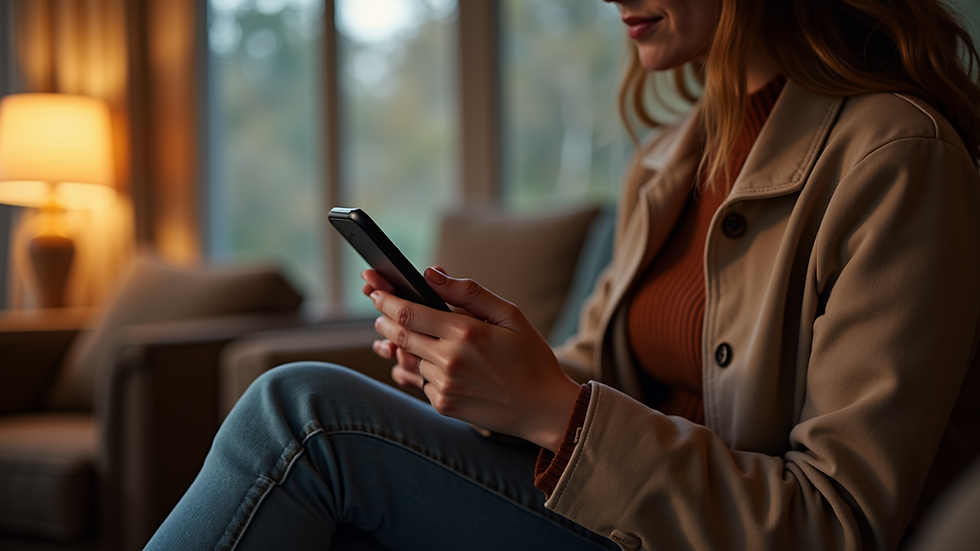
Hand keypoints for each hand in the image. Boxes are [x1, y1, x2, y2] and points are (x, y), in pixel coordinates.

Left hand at [367, 267, 581, 450]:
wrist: (543, 409)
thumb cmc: (530, 357)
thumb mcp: (509, 315)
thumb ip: (468, 292)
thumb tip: (431, 274)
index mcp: (466, 333)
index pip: (409, 312)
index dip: (386, 299)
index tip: (374, 289)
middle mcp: (449, 360)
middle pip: (399, 334)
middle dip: (383, 319)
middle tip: (378, 309)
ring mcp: (444, 386)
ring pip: (408, 358)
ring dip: (399, 345)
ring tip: (392, 335)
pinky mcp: (443, 405)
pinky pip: (419, 381)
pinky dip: (415, 368)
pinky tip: (418, 362)